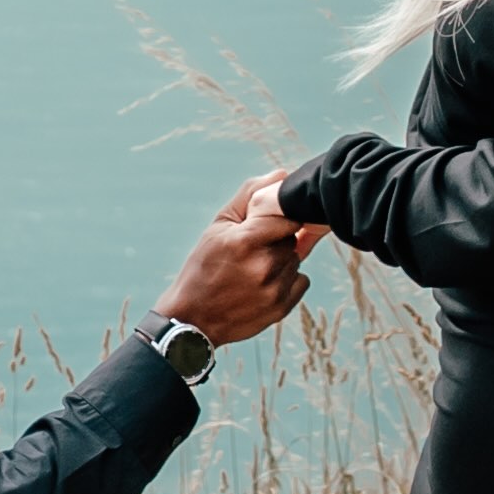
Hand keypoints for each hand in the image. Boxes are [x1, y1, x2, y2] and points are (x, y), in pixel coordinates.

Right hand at [153, 199, 317, 347]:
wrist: (192, 319)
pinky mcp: (281, 308)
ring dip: (281, 260)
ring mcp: (274, 289)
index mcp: (245, 241)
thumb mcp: (219, 226)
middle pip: (291, 238)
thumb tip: (282, 174)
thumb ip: (250, 196)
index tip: (268, 223)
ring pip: (296, 259)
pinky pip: (301, 280)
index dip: (280, 217)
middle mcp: (263, 265)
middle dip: (276, 239)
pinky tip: (262, 284)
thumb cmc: (203, 266)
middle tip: (252, 250)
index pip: (289, 216)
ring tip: (252, 270)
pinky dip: (288, 280)